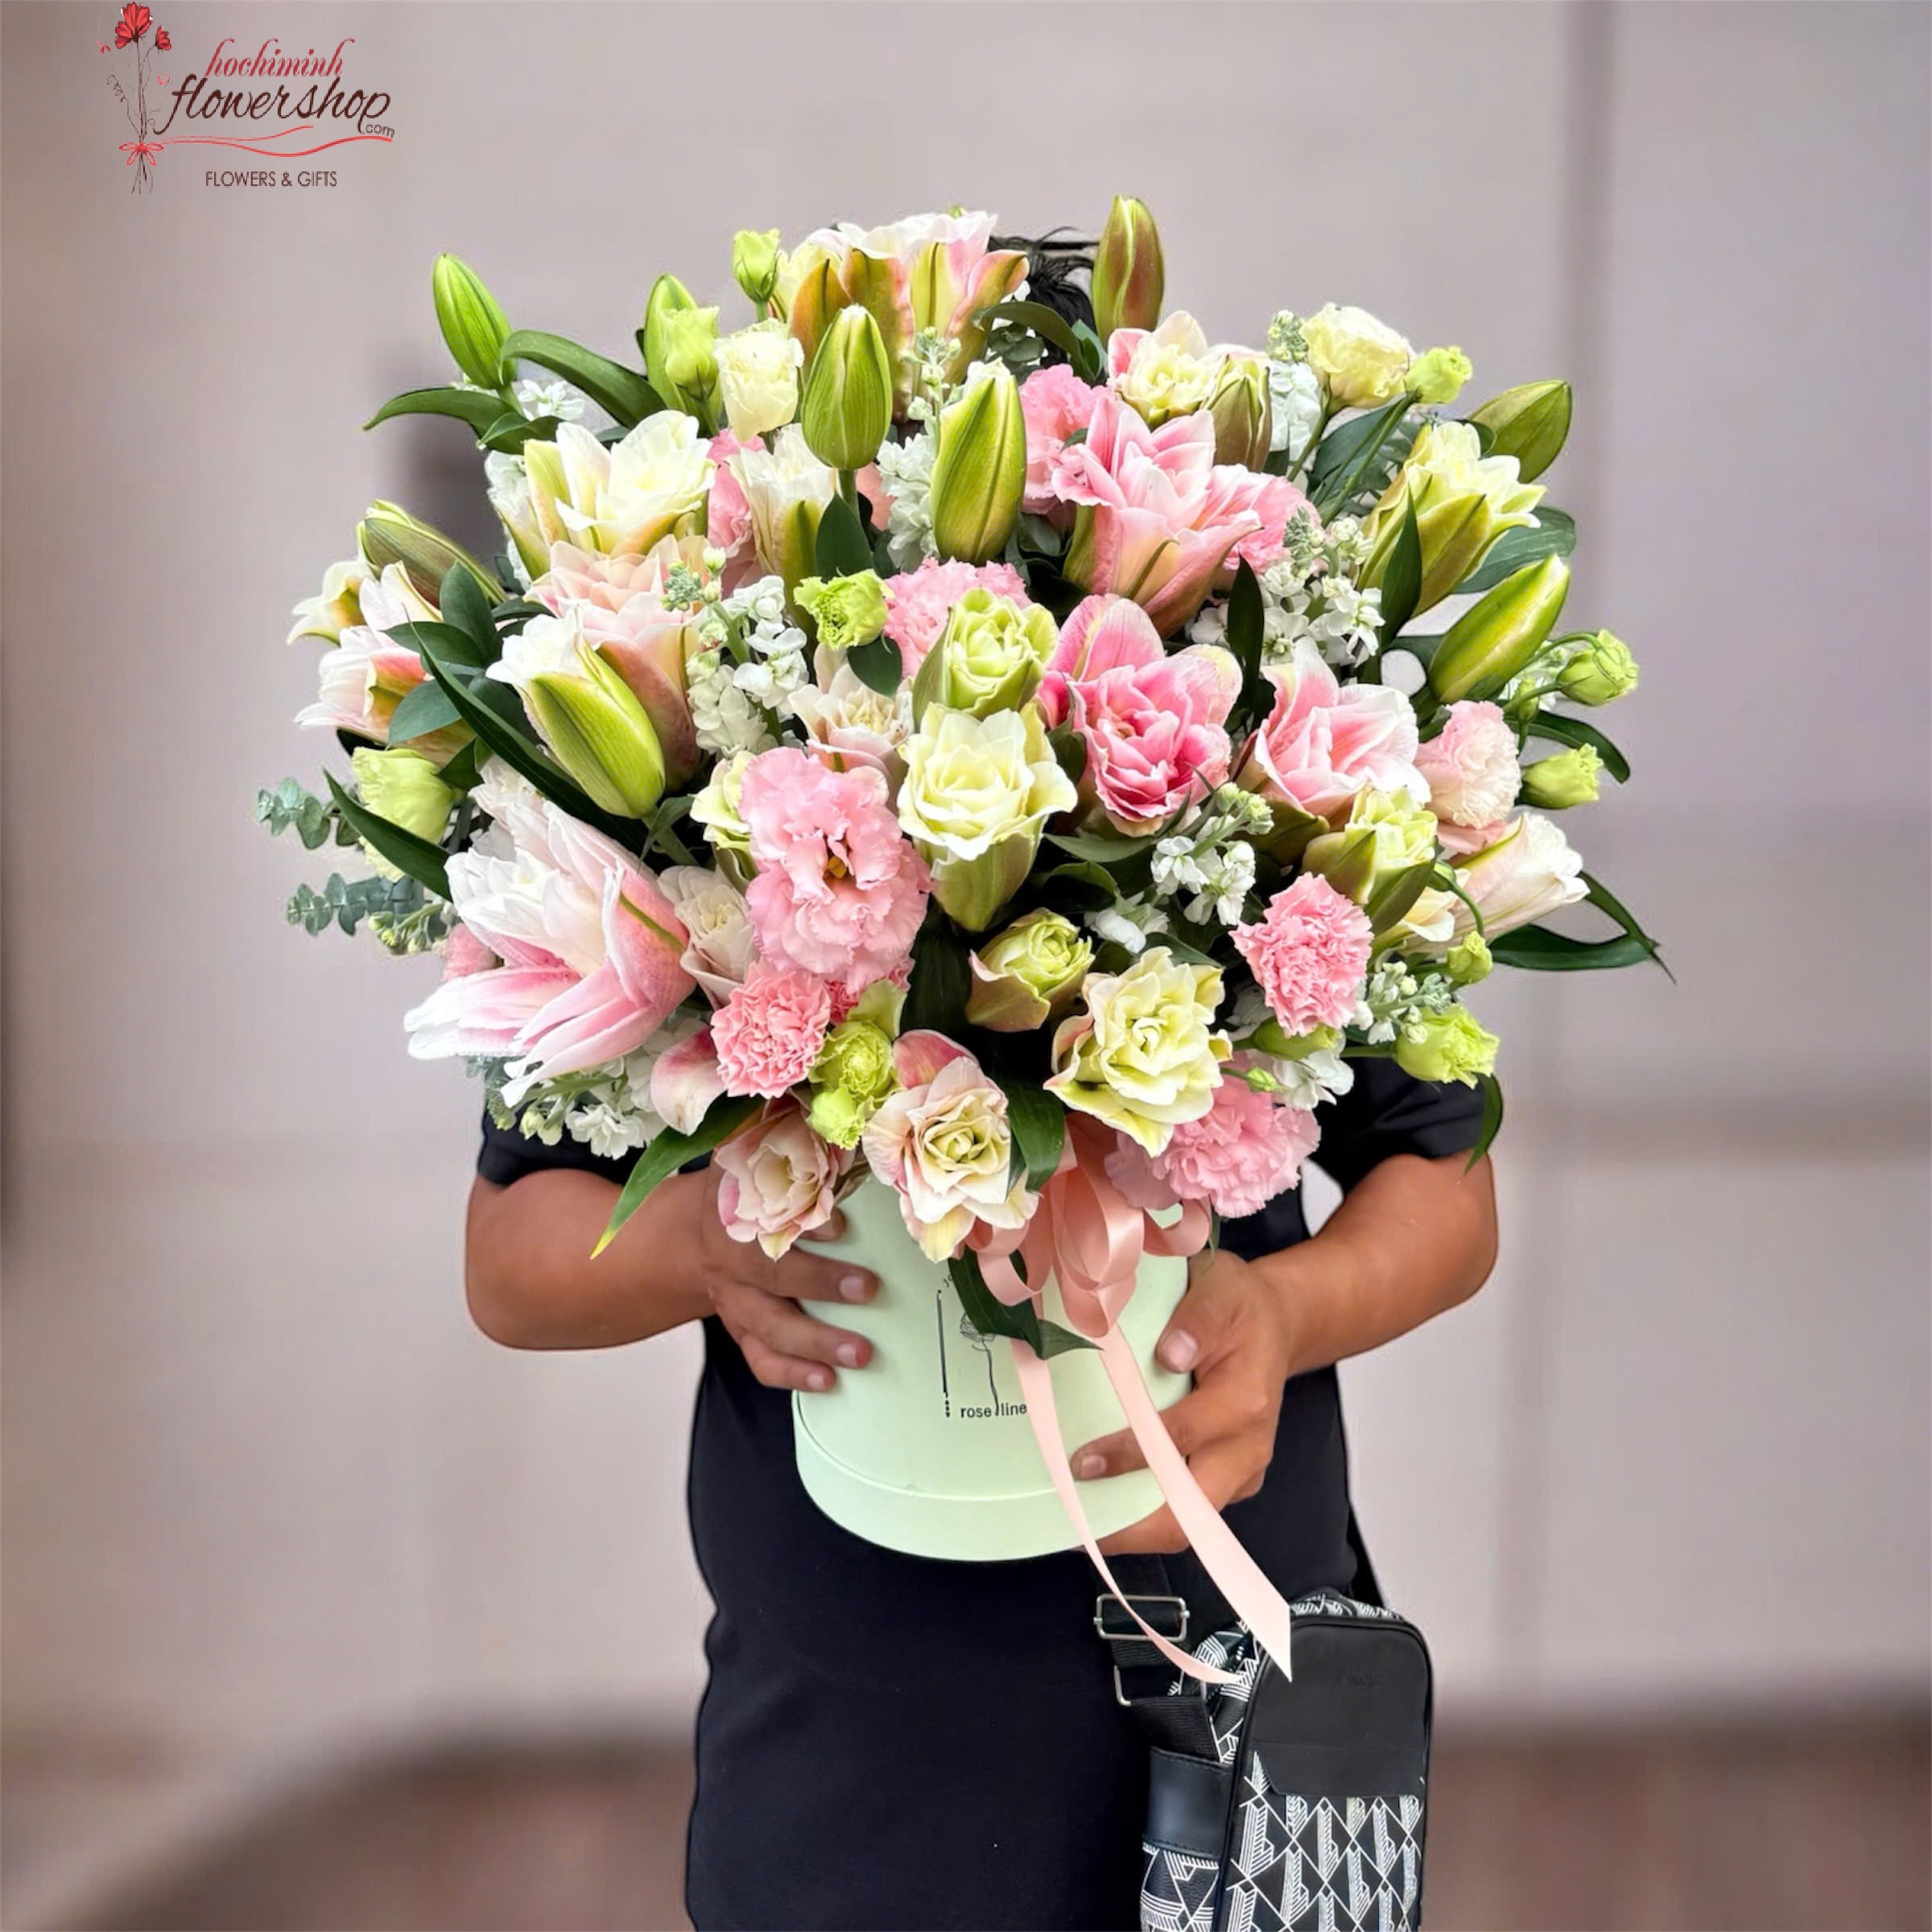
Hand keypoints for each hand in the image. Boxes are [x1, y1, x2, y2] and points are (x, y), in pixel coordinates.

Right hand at [690, 1174, 878, 1393]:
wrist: (700, 1233)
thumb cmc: (748, 1196)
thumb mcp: (759, 1168)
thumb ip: (796, 1162)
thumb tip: (845, 1161)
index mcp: (734, 1216)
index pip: (767, 1219)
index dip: (804, 1223)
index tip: (841, 1225)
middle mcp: (731, 1264)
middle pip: (772, 1277)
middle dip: (821, 1283)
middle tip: (868, 1288)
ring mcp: (736, 1303)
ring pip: (771, 1329)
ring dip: (816, 1343)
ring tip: (860, 1353)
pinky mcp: (744, 1332)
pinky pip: (763, 1361)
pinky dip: (795, 1374)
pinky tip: (829, 1381)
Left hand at [1081, 1246, 1299, 1554]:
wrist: (1276, 1325)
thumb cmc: (1241, 1306)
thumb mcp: (1221, 1289)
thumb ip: (1198, 1318)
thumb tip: (1170, 1354)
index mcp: (1244, 1402)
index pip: (1180, 1437)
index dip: (1128, 1453)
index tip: (1081, 1462)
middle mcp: (1247, 1449)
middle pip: (1189, 1512)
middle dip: (1128, 1529)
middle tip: (1069, 1525)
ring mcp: (1241, 1472)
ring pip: (1186, 1521)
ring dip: (1131, 1528)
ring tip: (1074, 1523)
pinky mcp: (1230, 1481)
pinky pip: (1186, 1508)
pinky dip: (1144, 1513)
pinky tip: (1101, 1503)